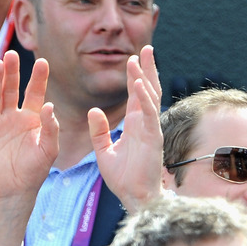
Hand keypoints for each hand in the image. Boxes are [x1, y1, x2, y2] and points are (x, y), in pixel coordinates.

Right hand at [0, 51, 58, 201]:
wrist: (14, 190)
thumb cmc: (35, 170)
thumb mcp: (49, 150)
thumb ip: (51, 128)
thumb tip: (51, 106)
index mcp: (33, 119)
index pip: (35, 94)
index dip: (38, 78)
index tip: (43, 61)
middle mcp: (14, 118)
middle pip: (12, 90)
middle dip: (12, 73)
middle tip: (12, 54)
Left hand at [89, 45, 163, 213]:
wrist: (134, 197)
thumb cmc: (123, 178)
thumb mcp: (104, 151)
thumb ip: (99, 130)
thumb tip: (93, 110)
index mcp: (135, 125)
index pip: (136, 95)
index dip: (135, 76)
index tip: (133, 58)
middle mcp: (145, 123)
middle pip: (148, 90)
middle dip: (147, 69)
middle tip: (146, 48)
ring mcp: (150, 129)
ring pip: (150, 98)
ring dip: (145, 77)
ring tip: (140, 59)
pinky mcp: (153, 138)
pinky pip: (148, 114)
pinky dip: (145, 98)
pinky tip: (141, 84)